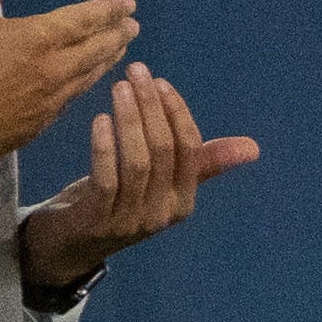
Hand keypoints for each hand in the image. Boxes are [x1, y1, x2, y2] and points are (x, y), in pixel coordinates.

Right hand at [0, 0, 139, 169]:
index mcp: (37, 38)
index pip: (84, 20)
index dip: (108, 10)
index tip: (129, 4)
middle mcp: (52, 71)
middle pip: (95, 51)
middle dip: (117, 36)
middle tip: (134, 28)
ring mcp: (47, 103)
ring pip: (87, 79)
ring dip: (106, 63)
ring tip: (119, 54)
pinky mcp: (36, 128)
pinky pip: (69, 103)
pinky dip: (83, 89)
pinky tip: (82, 88)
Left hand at [16, 63, 260, 286]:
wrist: (68, 248)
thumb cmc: (117, 205)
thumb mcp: (159, 183)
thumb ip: (199, 162)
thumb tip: (253, 148)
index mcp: (183, 202)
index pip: (190, 150)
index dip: (177, 113)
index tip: (159, 82)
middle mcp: (162, 213)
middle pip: (164, 151)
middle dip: (152, 107)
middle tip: (136, 73)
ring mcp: (130, 220)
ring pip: (138, 163)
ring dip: (129, 120)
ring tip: (118, 88)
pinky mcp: (98, 222)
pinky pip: (106, 179)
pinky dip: (105, 147)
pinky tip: (100, 120)